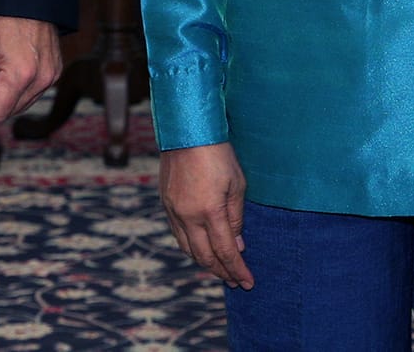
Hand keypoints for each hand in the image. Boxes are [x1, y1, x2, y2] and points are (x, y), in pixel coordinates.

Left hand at [0, 16, 61, 123]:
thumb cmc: (2, 16)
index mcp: (21, 75)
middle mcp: (41, 80)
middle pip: (10, 110)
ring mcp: (51, 76)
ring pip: (22, 103)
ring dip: (9, 90)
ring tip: (4, 61)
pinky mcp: (55, 72)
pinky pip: (34, 92)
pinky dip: (22, 84)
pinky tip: (17, 61)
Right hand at [159, 143, 252, 288]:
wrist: (187, 131)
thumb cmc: (218, 154)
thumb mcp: (237, 184)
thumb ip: (236, 218)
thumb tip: (237, 245)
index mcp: (210, 211)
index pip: (226, 251)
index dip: (237, 270)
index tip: (247, 282)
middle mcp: (188, 216)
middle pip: (204, 256)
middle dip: (221, 272)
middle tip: (234, 281)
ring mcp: (173, 211)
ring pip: (188, 249)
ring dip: (204, 263)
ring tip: (219, 270)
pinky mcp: (166, 203)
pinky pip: (178, 234)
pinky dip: (191, 247)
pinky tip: (201, 248)